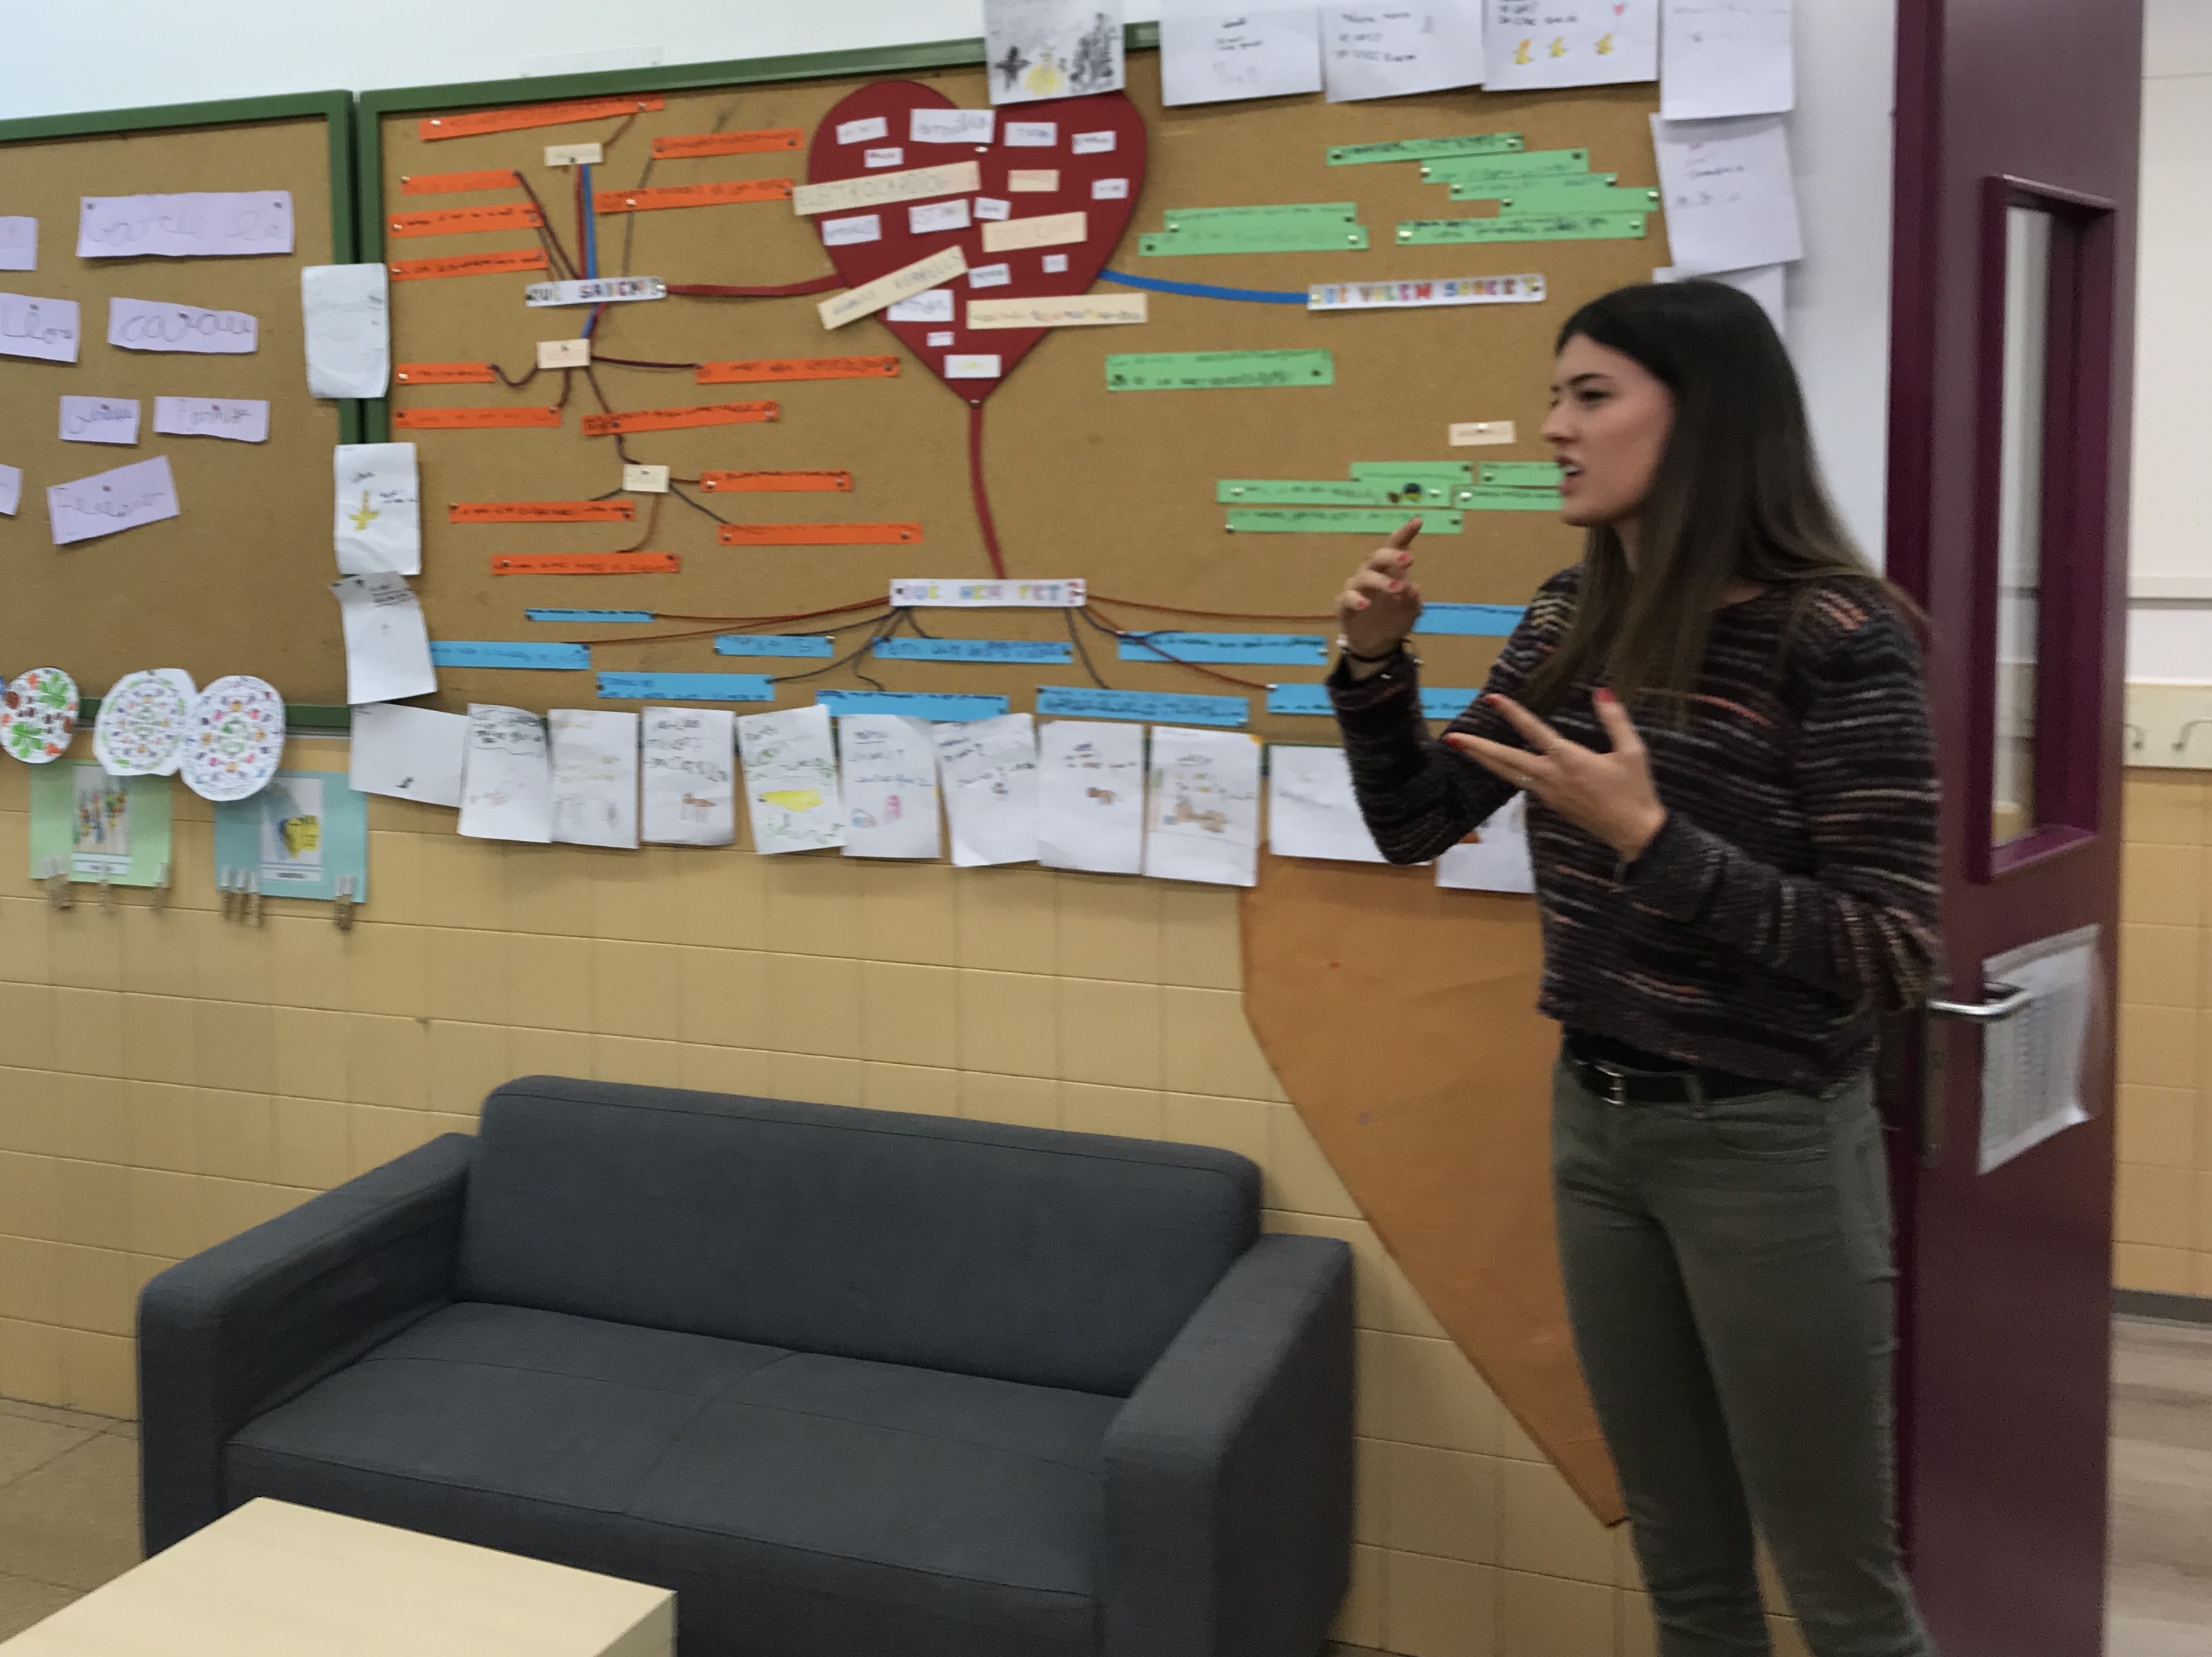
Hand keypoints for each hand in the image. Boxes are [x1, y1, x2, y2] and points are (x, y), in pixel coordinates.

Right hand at [1334, 519, 1425, 662]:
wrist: (1375, 645)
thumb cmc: (1393, 620)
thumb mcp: (1410, 613)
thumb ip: (1413, 601)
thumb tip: (1413, 588)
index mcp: (1390, 571)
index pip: (1396, 547)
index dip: (1405, 534)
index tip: (1417, 521)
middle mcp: (1372, 574)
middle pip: (1378, 557)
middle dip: (1392, 555)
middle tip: (1409, 560)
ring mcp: (1357, 588)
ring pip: (1364, 576)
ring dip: (1381, 580)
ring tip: (1397, 588)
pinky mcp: (1344, 604)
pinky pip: (1347, 597)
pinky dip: (1356, 599)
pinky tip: (1366, 605)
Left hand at [1445, 689, 1666, 860]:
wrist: (1634, 833)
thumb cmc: (1635, 792)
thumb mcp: (1632, 751)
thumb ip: (1615, 719)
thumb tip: (1601, 691)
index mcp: (1570, 760)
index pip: (1534, 731)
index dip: (1512, 713)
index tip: (1492, 699)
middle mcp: (1551, 777)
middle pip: (1505, 760)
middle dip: (1477, 748)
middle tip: (1451, 737)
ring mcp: (1548, 793)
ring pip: (1508, 775)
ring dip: (1484, 761)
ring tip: (1462, 749)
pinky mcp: (1550, 804)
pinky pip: (1521, 784)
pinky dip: (1503, 773)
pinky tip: (1496, 766)